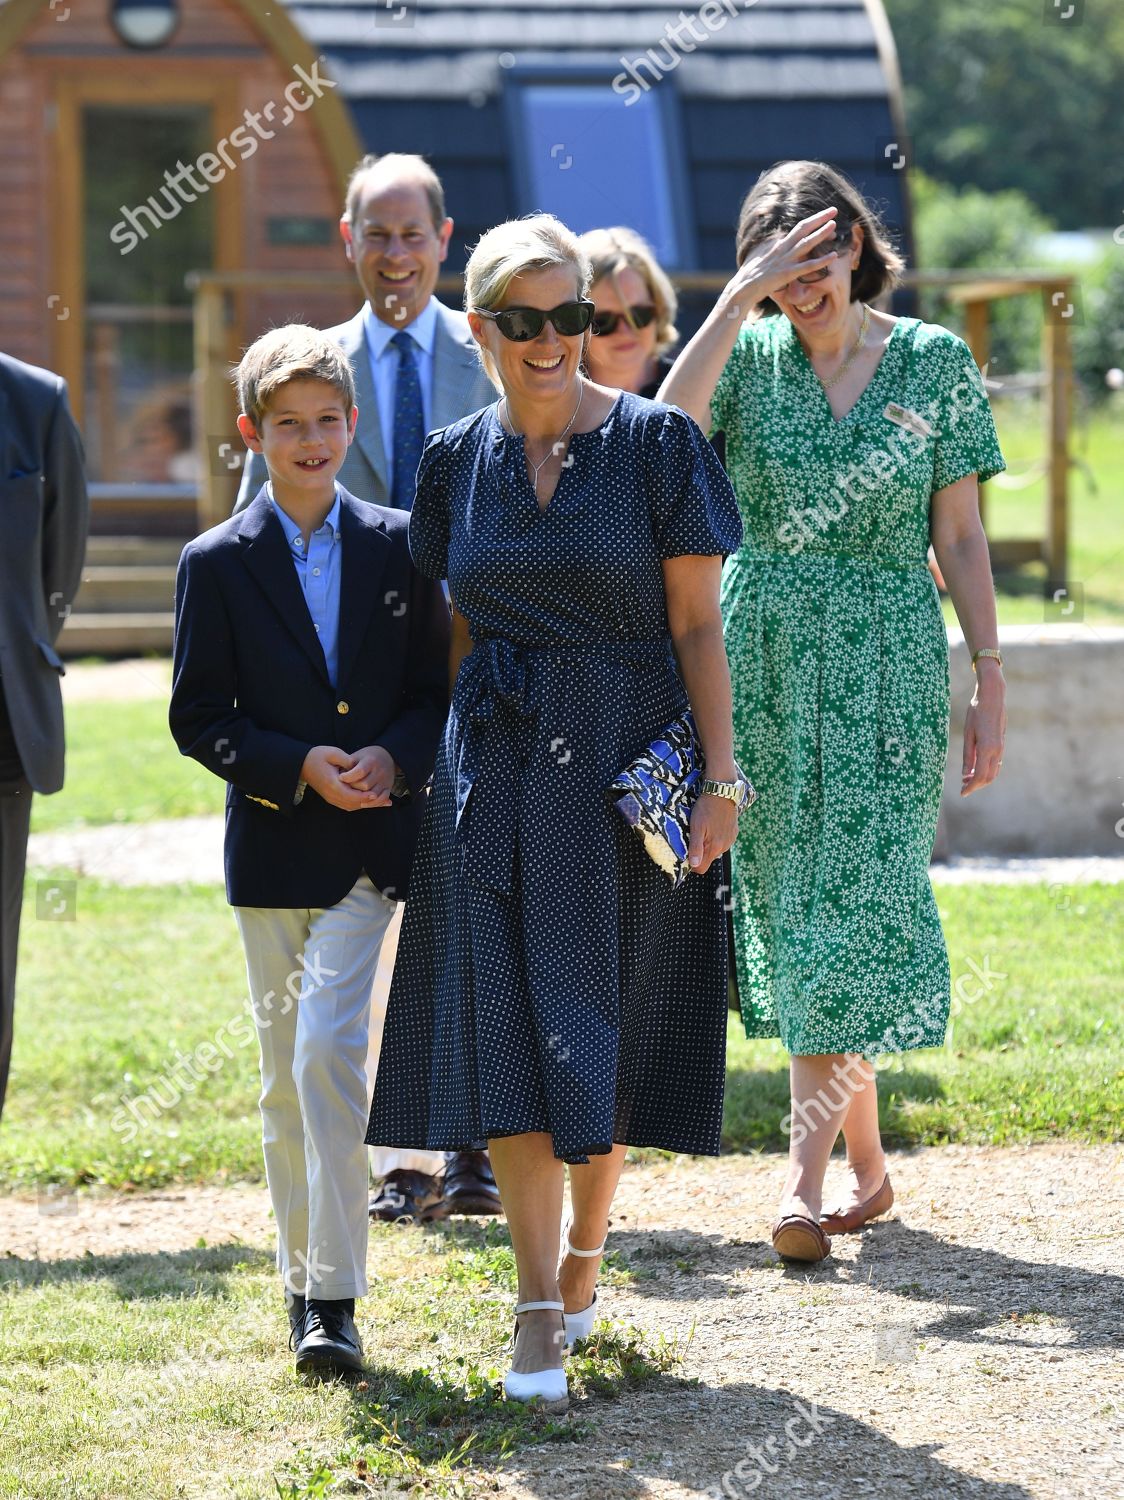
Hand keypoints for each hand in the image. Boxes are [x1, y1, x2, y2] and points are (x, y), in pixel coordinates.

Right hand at [299, 745, 380, 811]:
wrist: (301, 764)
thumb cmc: (317, 756)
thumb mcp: (332, 753)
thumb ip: (347, 760)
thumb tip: (358, 767)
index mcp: (332, 784)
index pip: (351, 795)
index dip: (364, 796)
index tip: (376, 794)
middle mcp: (331, 794)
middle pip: (353, 803)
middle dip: (370, 803)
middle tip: (386, 801)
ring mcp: (330, 798)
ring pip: (351, 806)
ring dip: (366, 805)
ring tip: (382, 802)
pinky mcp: (331, 798)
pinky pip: (347, 805)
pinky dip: (359, 804)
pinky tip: (370, 801)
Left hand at [338, 744, 398, 806]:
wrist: (387, 757)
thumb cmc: (367, 757)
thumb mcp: (357, 756)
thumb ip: (348, 765)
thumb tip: (338, 776)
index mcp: (371, 761)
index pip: (360, 771)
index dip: (349, 777)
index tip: (340, 778)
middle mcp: (380, 771)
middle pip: (365, 785)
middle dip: (353, 788)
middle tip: (344, 788)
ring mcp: (385, 781)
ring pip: (373, 795)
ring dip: (361, 798)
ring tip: (351, 797)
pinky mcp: (388, 787)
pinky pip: (382, 798)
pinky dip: (373, 803)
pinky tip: (363, 804)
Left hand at [688, 793, 739, 875]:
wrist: (722, 792)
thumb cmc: (705, 809)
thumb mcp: (696, 827)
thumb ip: (695, 847)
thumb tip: (694, 865)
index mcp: (714, 847)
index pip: (702, 868)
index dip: (692, 863)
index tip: (687, 851)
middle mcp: (724, 846)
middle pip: (708, 859)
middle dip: (700, 851)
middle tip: (695, 835)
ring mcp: (730, 839)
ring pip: (716, 850)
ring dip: (708, 843)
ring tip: (704, 828)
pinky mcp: (734, 832)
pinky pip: (723, 841)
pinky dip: (716, 836)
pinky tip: (713, 824)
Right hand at [719, 207, 840, 321]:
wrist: (743, 287)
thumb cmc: (750, 273)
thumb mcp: (760, 254)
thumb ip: (771, 245)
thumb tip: (777, 239)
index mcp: (778, 243)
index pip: (798, 228)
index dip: (813, 222)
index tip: (824, 217)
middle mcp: (783, 248)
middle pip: (803, 228)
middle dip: (820, 218)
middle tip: (834, 210)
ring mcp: (786, 260)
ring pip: (807, 243)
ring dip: (821, 233)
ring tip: (834, 226)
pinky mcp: (787, 274)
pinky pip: (808, 266)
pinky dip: (822, 261)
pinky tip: (834, 256)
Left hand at [961, 669, 1005, 796]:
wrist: (992, 697)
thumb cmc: (976, 713)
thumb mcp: (968, 734)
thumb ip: (968, 755)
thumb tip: (966, 774)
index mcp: (987, 749)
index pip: (979, 776)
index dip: (971, 787)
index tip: (962, 793)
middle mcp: (997, 751)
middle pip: (988, 777)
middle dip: (976, 785)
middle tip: (962, 787)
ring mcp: (1001, 747)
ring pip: (994, 772)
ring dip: (982, 779)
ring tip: (967, 779)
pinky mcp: (1001, 744)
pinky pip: (996, 763)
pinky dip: (987, 770)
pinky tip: (976, 769)